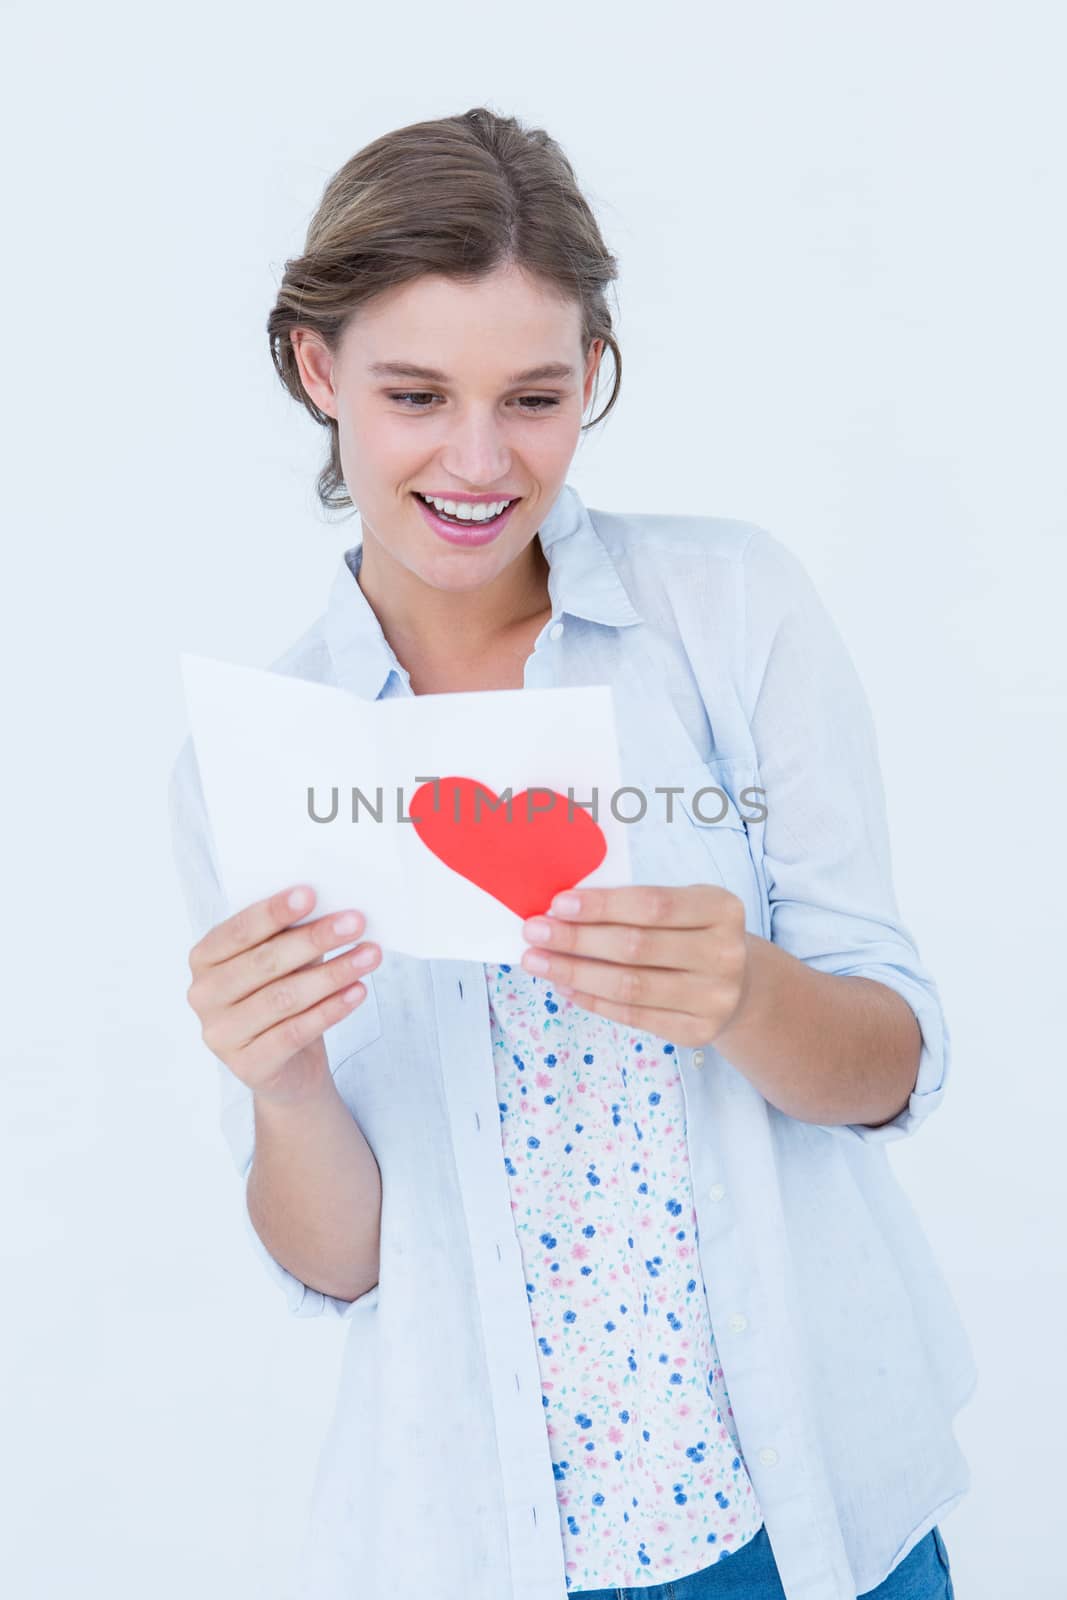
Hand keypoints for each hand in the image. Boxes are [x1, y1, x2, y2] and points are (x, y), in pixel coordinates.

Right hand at [184, 886, 381, 1101]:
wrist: (287, 1066)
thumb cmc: (282, 994)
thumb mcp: (283, 960)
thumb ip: (292, 935)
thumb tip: (330, 907)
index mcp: (204, 959)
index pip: (238, 931)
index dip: (274, 912)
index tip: (311, 894)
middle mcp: (203, 996)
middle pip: (265, 962)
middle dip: (314, 939)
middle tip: (355, 922)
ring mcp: (221, 1034)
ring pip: (284, 998)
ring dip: (333, 973)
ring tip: (369, 955)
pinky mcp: (248, 1066)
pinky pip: (296, 1032)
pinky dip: (331, 1010)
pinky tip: (357, 991)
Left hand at [520, 884, 748, 1047]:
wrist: (740, 985)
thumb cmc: (693, 934)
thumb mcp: (683, 906)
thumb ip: (636, 904)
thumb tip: (564, 910)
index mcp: (721, 909)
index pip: (652, 906)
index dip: (602, 906)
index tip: (558, 904)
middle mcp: (724, 954)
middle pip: (636, 947)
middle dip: (576, 939)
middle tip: (535, 933)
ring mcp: (714, 998)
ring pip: (629, 986)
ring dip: (574, 972)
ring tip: (538, 962)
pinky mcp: (698, 1032)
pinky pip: (633, 1016)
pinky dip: (592, 1000)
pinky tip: (565, 986)